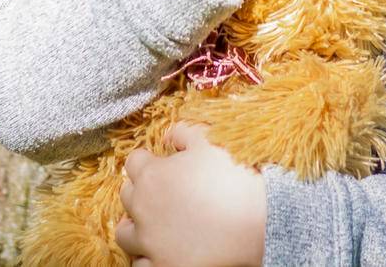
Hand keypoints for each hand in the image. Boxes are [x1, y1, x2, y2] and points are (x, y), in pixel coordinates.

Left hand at [114, 122, 265, 266]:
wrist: (260, 227)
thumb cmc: (236, 181)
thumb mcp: (212, 142)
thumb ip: (185, 133)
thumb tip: (170, 136)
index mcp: (153, 176)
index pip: (134, 161)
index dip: (149, 160)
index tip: (163, 164)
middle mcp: (143, 210)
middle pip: (127, 195)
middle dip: (140, 190)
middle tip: (163, 192)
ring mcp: (150, 243)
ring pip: (125, 234)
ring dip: (135, 226)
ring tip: (155, 224)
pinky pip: (140, 265)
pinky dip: (146, 256)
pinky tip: (163, 250)